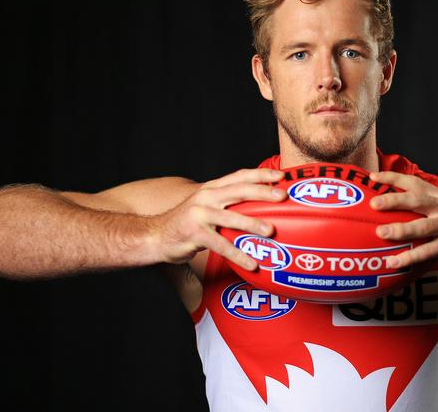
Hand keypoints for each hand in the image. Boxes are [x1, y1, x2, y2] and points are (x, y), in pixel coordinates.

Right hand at [148, 168, 285, 268]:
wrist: (155, 235)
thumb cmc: (187, 223)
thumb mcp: (207, 206)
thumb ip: (228, 203)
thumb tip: (260, 208)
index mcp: (212, 188)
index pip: (240, 176)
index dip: (261, 175)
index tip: (282, 177)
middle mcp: (207, 197)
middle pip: (239, 190)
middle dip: (263, 192)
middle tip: (282, 197)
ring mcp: (199, 214)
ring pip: (231, 217)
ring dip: (252, 223)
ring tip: (271, 231)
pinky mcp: (194, 234)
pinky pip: (220, 245)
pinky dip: (237, 254)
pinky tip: (251, 263)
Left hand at [369, 171, 437, 275]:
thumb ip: (420, 208)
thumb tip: (385, 205)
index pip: (414, 183)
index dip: (393, 178)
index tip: (373, 177)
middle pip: (416, 200)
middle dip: (394, 200)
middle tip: (374, 204)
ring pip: (421, 227)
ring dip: (400, 230)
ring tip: (381, 233)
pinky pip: (427, 252)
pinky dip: (409, 257)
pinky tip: (393, 262)